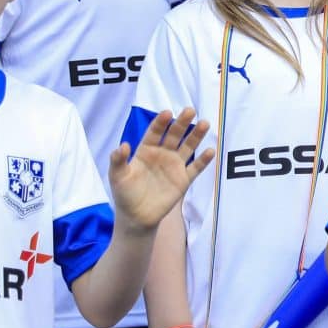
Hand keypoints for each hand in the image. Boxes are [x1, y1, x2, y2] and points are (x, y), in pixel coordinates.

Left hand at [108, 109, 213, 228]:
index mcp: (146, 150)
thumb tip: (122, 145)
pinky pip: (195, 167)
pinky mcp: (183, 180)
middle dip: (182, 123)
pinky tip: (210, 151)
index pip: (155, 132)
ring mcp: (174, 166)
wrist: (137, 216)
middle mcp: (162, 154)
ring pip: (188, 147)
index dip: (161, 123)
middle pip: (174, 135)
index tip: (167, 113)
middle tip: (190, 111)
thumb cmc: (125, 194)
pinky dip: (203, 160)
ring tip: (205, 124)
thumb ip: (118, 160)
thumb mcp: (117, 176)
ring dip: (196, 136)